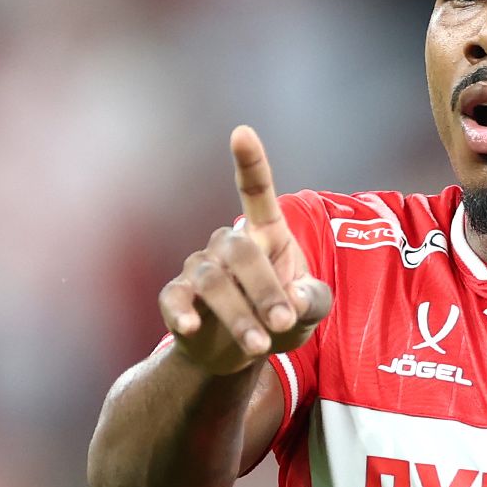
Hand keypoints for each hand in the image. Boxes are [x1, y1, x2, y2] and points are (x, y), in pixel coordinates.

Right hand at [158, 126, 332, 374]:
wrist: (238, 354)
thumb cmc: (279, 318)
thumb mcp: (309, 311)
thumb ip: (312, 301)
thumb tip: (293, 299)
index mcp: (265, 232)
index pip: (255, 190)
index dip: (250, 162)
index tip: (241, 132)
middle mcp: (229, 242)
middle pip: (241, 251)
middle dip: (264, 289)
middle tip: (283, 322)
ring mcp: (200, 267)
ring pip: (213, 281)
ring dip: (238, 315)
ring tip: (259, 346)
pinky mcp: (177, 296)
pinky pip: (174, 298)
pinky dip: (181, 312)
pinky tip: (191, 328)